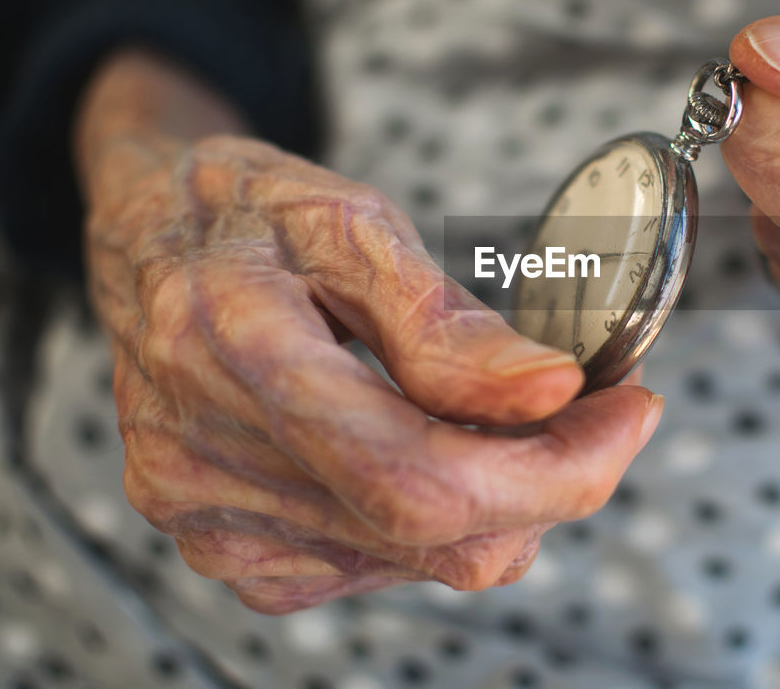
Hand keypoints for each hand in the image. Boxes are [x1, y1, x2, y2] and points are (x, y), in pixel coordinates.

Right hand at [76, 51, 661, 612]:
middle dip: (553, 480)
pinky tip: (434, 443)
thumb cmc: (248, 213)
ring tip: (509, 413)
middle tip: (598, 408)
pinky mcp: (231, 554)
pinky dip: (443, 516)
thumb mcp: (348, 219)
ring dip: (504, 496)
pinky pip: (384, 566)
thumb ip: (442, 319)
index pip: (421, 481)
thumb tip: (551, 392)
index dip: (554, 471)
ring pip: (425, 562)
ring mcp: (211, 523)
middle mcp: (206, 465)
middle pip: (436, 537)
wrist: (149, 242)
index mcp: (232, 355)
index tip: (629, 414)